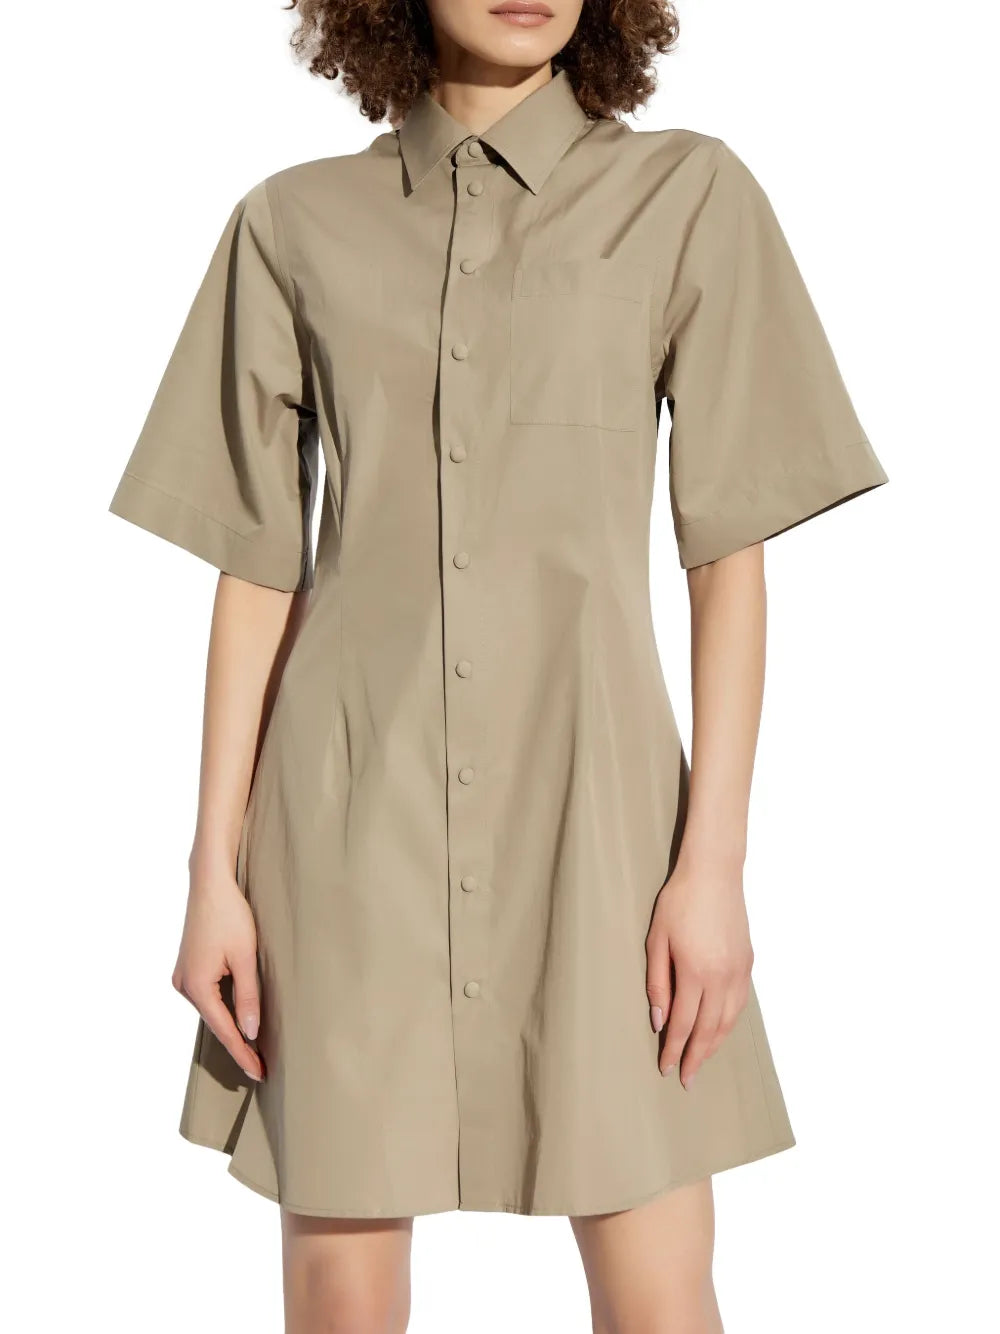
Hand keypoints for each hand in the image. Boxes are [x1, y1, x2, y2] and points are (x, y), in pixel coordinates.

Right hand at [171, 869, 263, 1081]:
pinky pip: (207, 997)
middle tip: (260, 1068)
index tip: (258, 1073)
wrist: (210, 883)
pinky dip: (223, 1009)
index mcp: (196, 986)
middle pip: (215, 1023)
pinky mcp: (188, 968)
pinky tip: (237, 1019)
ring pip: (211, 1010)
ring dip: (230, 1027)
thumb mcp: (245, 957)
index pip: (224, 1030)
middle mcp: (183, 985)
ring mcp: (183, 977)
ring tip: (253, 1049)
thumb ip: (248, 997)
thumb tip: (250, 1033)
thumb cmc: (229, 915)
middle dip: (237, 1044)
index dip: (243, 1053)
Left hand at [644, 857, 753, 1087]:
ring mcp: (739, 971)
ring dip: (715, 1045)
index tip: (666, 1069)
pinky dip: (729, 1023)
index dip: (674, 1050)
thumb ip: (657, 982)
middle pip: (709, 1030)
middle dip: (696, 1057)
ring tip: (701, 1061)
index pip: (684, 1024)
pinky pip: (739, 1004)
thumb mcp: (657, 940)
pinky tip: (720, 1031)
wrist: (714, 873)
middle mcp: (722, 977)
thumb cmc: (679, 902)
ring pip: (729, 1021)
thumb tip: (659, 1020)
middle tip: (685, 1078)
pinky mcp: (748, 963)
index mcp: (695, 973)